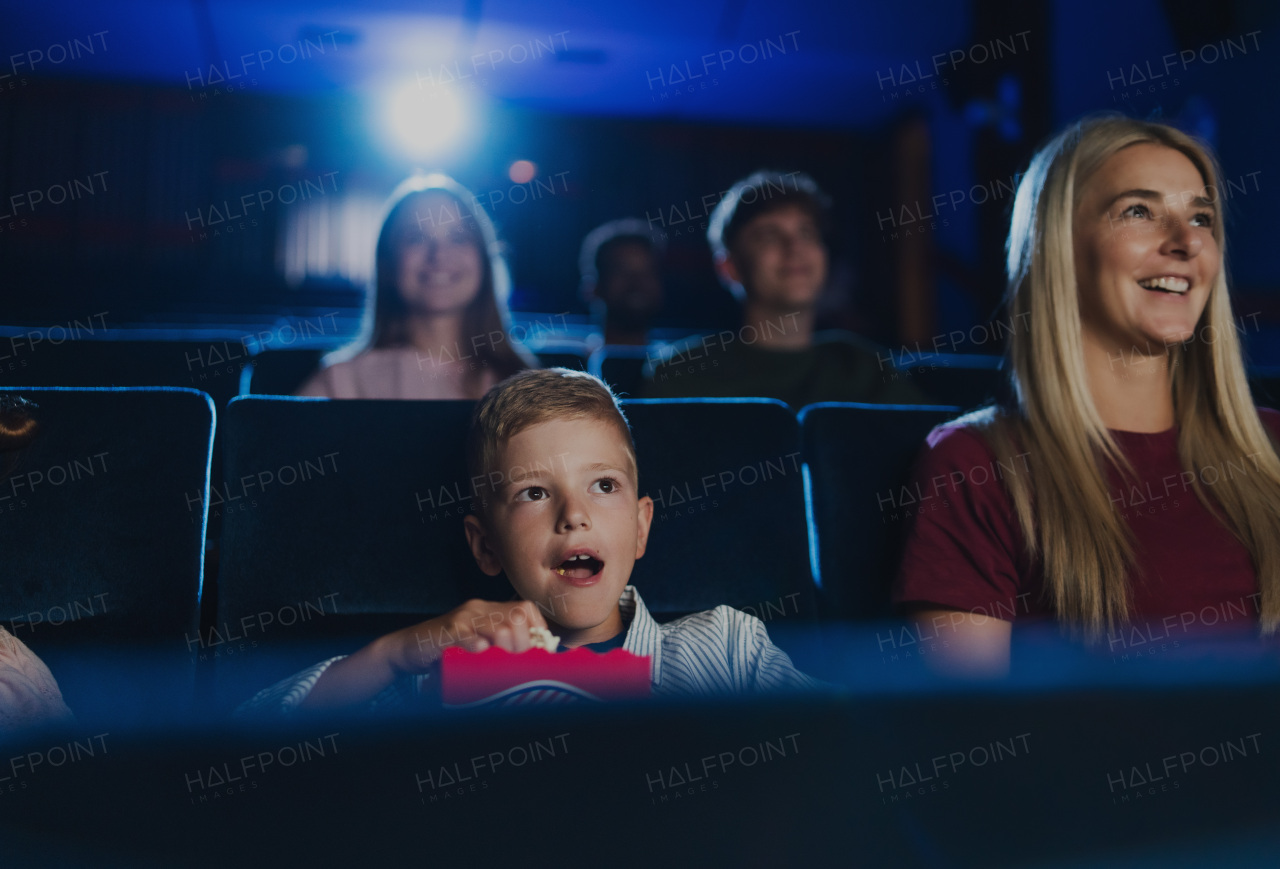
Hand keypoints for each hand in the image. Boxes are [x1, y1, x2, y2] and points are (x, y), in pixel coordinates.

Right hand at [386, 599, 549, 674]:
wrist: (407, 648)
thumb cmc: (445, 651)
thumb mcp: (477, 645)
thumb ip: (499, 647)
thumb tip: (532, 658)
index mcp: (490, 610)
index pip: (526, 609)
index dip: (538, 629)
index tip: (538, 650)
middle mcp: (479, 609)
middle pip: (517, 617)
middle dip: (523, 643)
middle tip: (515, 661)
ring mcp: (463, 618)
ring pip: (500, 627)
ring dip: (506, 649)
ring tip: (500, 663)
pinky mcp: (447, 630)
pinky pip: (469, 635)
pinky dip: (479, 646)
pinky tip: (481, 654)